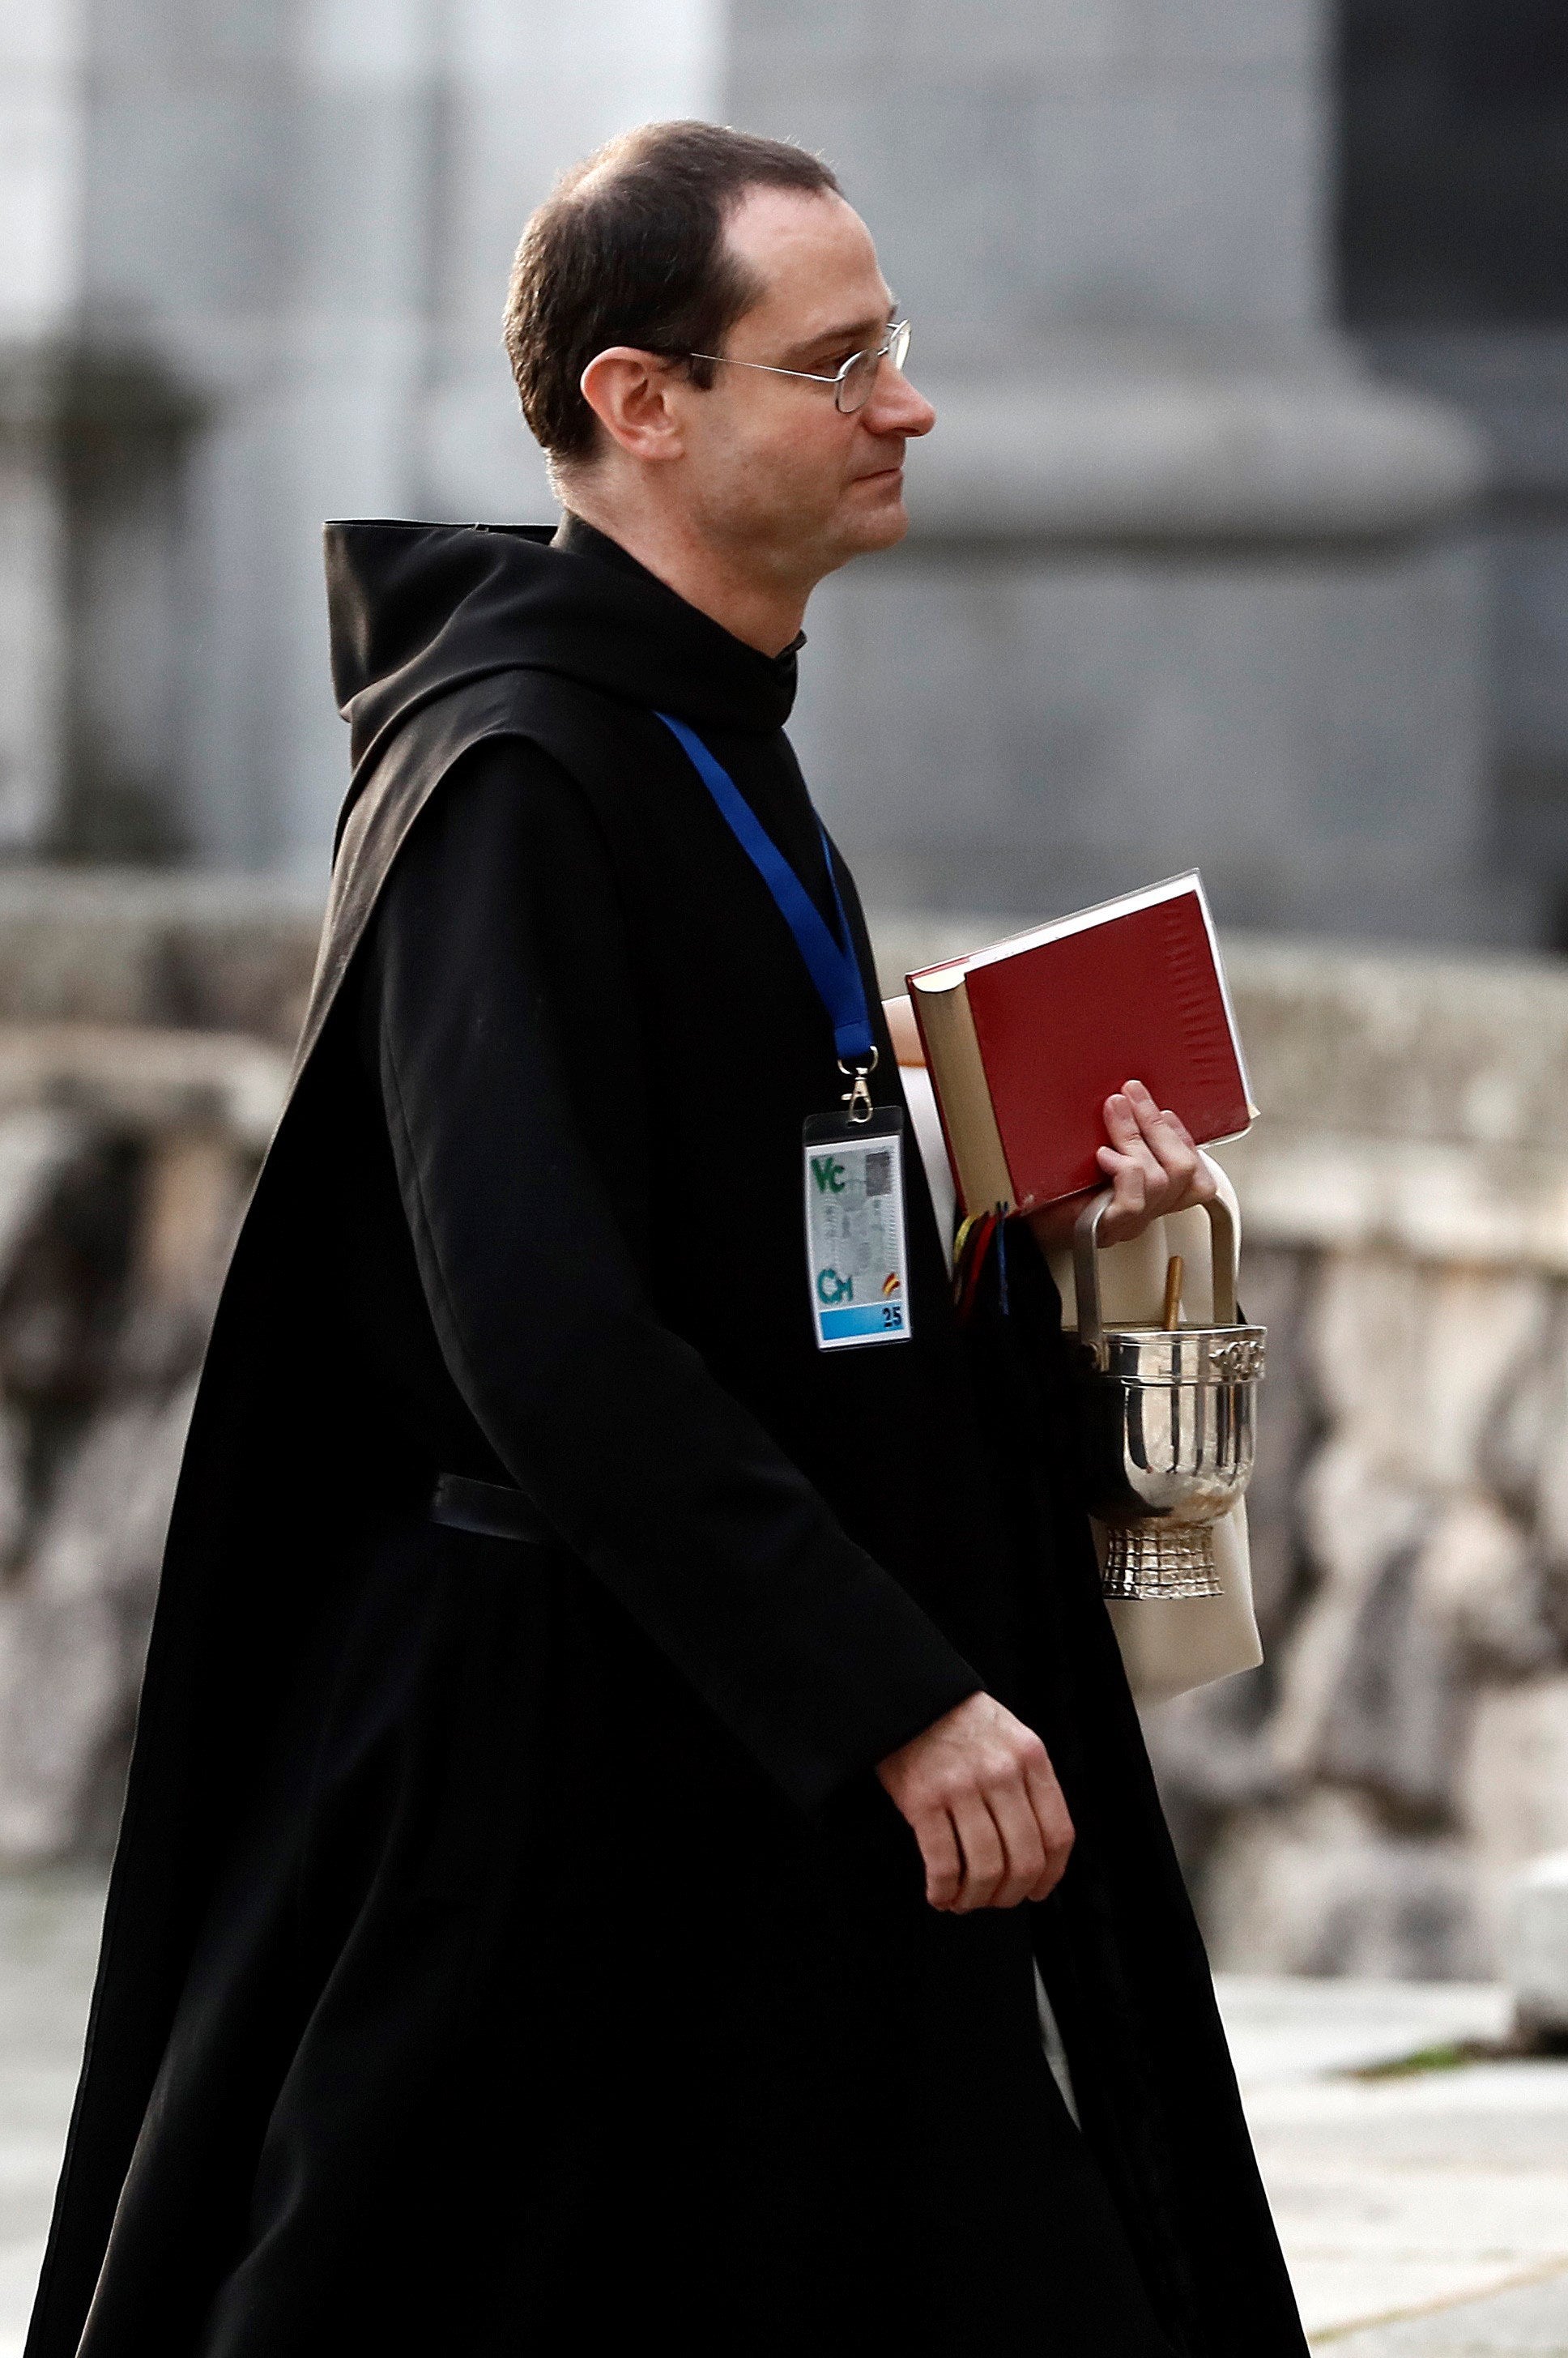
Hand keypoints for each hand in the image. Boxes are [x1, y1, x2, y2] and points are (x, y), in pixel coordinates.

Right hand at [875, 1692, 1073, 1911]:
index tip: (1036, 1891)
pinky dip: (943, 1890)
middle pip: (1024, 1859)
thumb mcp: (1010, 1737)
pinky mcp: (924, 1799)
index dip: (1050, 1875)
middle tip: (995, 1900)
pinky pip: (943, 1863)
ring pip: (986, 1868)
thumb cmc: (960, 1721)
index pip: (1058, 1834)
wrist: (908, 1693)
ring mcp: (963, 1786)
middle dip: (1011, 1894)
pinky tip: (939, 1894)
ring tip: (963, 1901)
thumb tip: (1038, 1852)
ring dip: (976, 1898)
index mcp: (1031, 1757)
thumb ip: (1028, 1783)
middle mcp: (1003, 1773)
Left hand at [1028, 1079, 1215, 1252]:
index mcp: (1151, 1194)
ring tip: (1114, 1109)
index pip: (1194, 1172)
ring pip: (1161, 1180)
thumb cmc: (1053, 1192)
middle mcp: (1147, 1211)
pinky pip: (1135, 1201)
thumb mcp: (1091, 1154)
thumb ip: (1118, 1136)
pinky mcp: (1107, 1228)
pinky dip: (1124, 1171)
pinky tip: (1103, 1155)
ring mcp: (1129, 1223)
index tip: (1162, 1108)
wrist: (1022, 1226)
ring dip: (1136, 1136)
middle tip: (1132, 1094)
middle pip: (1184, 1171)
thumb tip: (1126, 1097)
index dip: (1182, 1136)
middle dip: (1158, 1125)